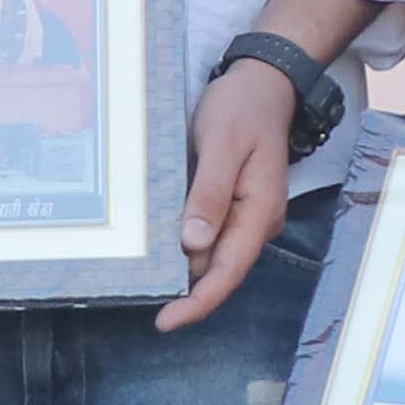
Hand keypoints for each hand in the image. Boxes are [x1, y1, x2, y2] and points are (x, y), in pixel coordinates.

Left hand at [155, 64, 297, 333]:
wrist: (263, 83)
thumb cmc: (242, 108)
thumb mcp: (222, 144)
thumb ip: (210, 194)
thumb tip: (193, 245)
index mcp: (260, 211)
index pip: (229, 270)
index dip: (199, 302)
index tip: (166, 320)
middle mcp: (257, 222)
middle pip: (221, 271)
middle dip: (187, 293)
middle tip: (141, 301)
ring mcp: (247, 215)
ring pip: (214, 257)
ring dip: (184, 271)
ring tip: (144, 281)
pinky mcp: (234, 206)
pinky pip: (210, 236)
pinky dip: (185, 247)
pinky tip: (159, 249)